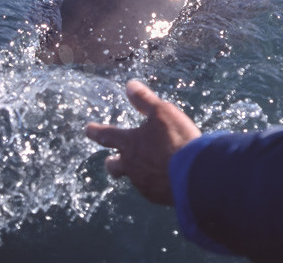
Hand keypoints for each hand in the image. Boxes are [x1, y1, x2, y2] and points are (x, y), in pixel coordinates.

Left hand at [84, 80, 201, 205]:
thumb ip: (145, 99)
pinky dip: (156, 181)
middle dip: (112, 162)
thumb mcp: (162, 112)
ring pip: (135, 177)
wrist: (194, 174)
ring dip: (139, 170)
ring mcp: (143, 183)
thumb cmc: (176, 139)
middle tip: (111, 160)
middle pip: (114, 166)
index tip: (88, 129)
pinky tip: (167, 177)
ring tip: (150, 165)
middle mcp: (132, 166)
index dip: (96, 131)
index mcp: (130, 144)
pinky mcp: (157, 196)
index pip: (107, 135)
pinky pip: (152, 187)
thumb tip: (130, 85)